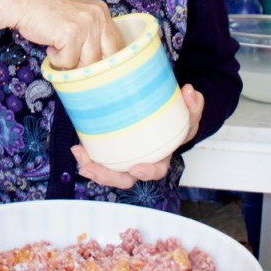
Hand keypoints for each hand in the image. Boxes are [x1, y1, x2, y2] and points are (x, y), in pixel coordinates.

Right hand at [10, 0, 121, 68]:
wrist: (24, 6)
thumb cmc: (49, 16)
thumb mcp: (79, 20)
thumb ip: (94, 36)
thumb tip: (107, 65)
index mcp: (102, 11)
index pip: (118, 45)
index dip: (107, 61)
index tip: (97, 67)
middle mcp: (98, 16)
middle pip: (107, 57)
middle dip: (90, 64)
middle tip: (74, 59)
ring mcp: (85, 24)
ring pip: (88, 63)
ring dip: (70, 61)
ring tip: (59, 47)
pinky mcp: (71, 34)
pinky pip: (69, 62)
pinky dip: (57, 60)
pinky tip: (51, 45)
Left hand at [71, 84, 203, 188]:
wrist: (165, 118)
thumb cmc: (177, 122)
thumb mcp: (189, 114)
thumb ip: (192, 106)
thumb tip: (189, 92)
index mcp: (160, 159)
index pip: (155, 171)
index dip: (146, 172)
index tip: (137, 169)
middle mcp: (140, 162)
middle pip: (123, 178)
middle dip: (106, 177)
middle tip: (92, 169)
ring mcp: (124, 157)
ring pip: (107, 169)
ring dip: (91, 166)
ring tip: (79, 154)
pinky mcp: (111, 148)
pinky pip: (99, 156)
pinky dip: (87, 154)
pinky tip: (78, 147)